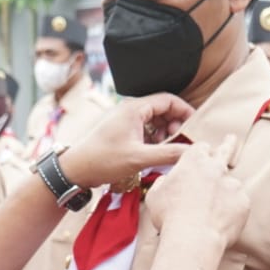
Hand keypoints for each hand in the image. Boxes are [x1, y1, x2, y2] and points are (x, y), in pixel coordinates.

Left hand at [60, 93, 194, 188]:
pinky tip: (155, 152)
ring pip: (154, 119)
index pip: (168, 100)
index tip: (194, 127)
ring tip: (167, 148)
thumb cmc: (103, 160)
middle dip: (175, 124)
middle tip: (179, 141)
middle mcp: (129, 109)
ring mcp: (124, 119)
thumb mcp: (139, 158)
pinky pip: (144, 128)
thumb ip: (168, 154)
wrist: (75, 169)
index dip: (184, 111)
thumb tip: (192, 152)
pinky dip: (153, 138)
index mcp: (134, 108)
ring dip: (164, 132)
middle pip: (162, 109)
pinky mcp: (121, 130)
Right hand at [144, 135, 249, 247]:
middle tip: (232, 138)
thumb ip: (163, 182)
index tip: (200, 155)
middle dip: (228, 144)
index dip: (199, 152)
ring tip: (215, 208)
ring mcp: (232, 184)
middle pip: (224, 150)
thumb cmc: (170, 215)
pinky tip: (220, 221)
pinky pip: (238, 204)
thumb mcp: (155, 195)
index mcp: (193, 161)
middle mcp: (215, 168)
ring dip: (224, 192)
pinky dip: (231, 210)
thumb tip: (166, 181)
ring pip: (230, 183)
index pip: (200, 147)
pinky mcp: (243, 201)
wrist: (193, 237)